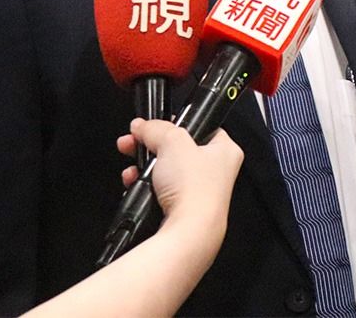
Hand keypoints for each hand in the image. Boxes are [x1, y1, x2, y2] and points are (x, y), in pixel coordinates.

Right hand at [117, 119, 242, 232]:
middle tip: (132, 140)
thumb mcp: (173, 142)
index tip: (155, 124)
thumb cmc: (193, 187)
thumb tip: (143, 125)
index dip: (177, 123)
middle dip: (151, 145)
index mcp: (225, 151)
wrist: (187, 232)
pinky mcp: (182, 209)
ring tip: (130, 164)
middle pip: (178, 149)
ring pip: (165, 170)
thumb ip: (156, 128)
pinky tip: (132, 182)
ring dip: (144, 165)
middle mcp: (215, 171)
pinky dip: (144, 185)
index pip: (202, 127)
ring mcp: (198, 192)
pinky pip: (159, 189)